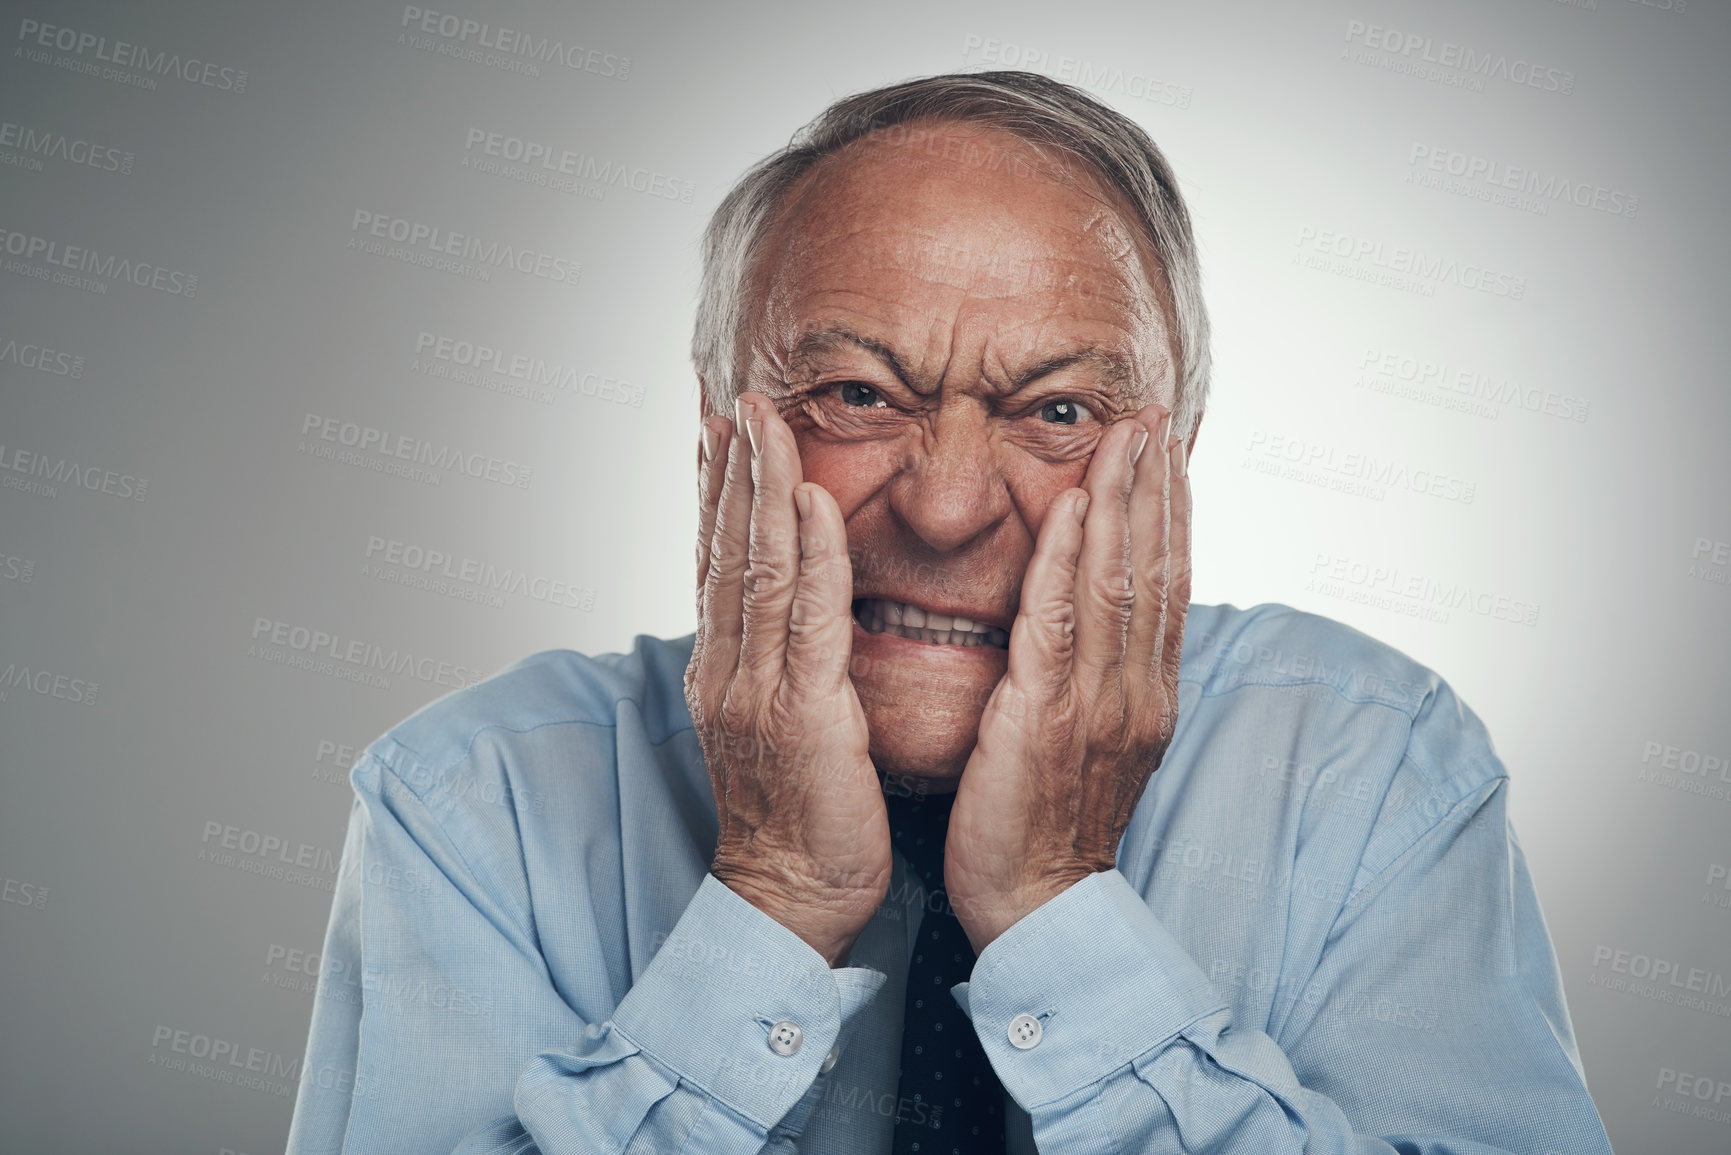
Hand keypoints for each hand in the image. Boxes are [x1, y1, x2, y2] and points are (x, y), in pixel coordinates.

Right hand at [685, 390, 891, 966]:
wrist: (791, 898)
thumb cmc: (798, 816)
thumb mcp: (776, 727)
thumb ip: (778, 665)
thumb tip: (788, 618)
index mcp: (724, 672)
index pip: (715, 564)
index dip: (717, 494)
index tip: (722, 431)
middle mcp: (728, 670)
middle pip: (725, 551)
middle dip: (733, 469)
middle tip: (739, 399)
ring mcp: (756, 690)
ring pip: (756, 568)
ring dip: (761, 487)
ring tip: (765, 420)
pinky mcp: (800, 715)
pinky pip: (805, 620)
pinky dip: (807, 554)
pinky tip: (808, 500)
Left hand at [944, 403, 1190, 951]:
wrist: (1037, 910)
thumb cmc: (1049, 827)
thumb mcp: (1089, 744)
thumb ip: (1098, 682)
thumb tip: (1096, 630)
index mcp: (1147, 696)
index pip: (1167, 585)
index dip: (1171, 513)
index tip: (1167, 451)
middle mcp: (1137, 692)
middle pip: (1156, 568)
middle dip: (1157, 485)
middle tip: (1155, 414)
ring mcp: (1100, 705)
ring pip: (1121, 581)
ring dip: (1125, 500)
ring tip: (1126, 433)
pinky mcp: (1048, 718)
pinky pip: (1062, 623)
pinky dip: (1073, 559)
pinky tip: (1076, 505)